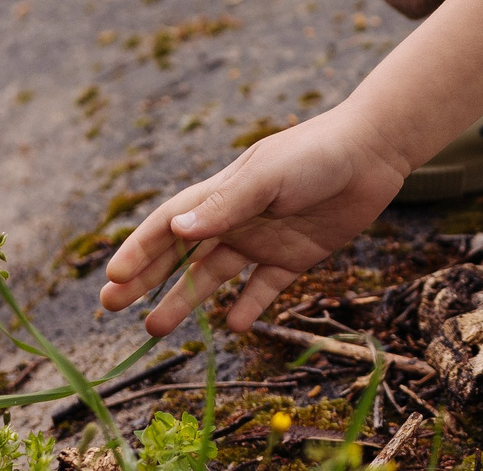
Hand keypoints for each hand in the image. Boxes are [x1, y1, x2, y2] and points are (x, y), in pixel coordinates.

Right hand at [97, 107, 409, 336]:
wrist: (372, 153)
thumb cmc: (314, 155)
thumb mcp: (266, 177)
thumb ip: (224, 206)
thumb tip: (176, 233)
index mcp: (222, 194)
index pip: (168, 225)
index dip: (139, 250)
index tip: (113, 279)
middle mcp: (236, 219)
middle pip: (180, 254)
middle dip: (145, 279)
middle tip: (110, 308)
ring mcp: (264, 239)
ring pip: (214, 276)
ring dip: (185, 300)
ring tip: (156, 329)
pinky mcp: (295, 257)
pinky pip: (264, 288)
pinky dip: (247, 307)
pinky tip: (233, 326)